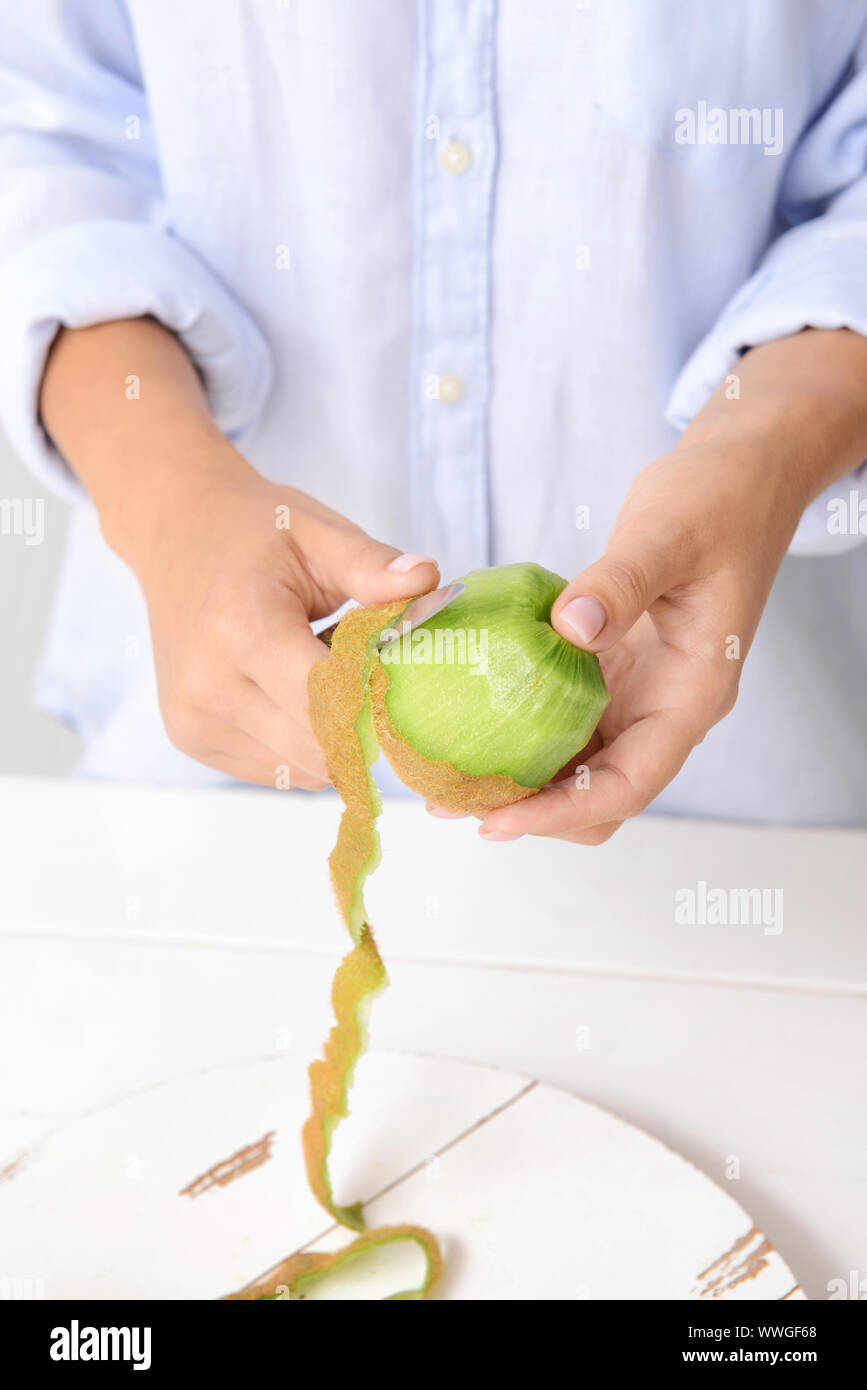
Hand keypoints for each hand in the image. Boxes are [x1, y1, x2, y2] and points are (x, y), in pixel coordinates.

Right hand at [139, 452, 438, 786]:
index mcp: (242, 629)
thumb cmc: (253, 531)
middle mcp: (209, 685)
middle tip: (366, 675)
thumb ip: (374, 567)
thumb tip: (430, 580)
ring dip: (329, 736)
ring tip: (315, 673)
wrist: (175, 532)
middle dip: (359, 723)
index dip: (377, 703)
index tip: (407, 685)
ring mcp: (194, 718)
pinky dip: (299, 741)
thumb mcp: (319, 534)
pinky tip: (288, 691)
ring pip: (302, 769)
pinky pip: (276, 769)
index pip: (328, 702)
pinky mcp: (191, 737)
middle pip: (318, 747)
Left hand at [477, 435, 804, 842]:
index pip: (628, 784)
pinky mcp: (616, 665)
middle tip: (454, 802)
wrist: (744, 472)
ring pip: (581, 763)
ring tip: (450, 776)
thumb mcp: (668, 534)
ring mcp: (641, 689)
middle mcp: (667, 706)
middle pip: (600, 793)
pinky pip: (568, 714)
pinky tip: (471, 718)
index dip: (562, 812)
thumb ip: (621, 583)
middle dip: (534, 811)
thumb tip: (570, 629)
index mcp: (693, 693)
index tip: (497, 821)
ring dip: (523, 778)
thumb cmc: (720, 499)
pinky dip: (522, 727)